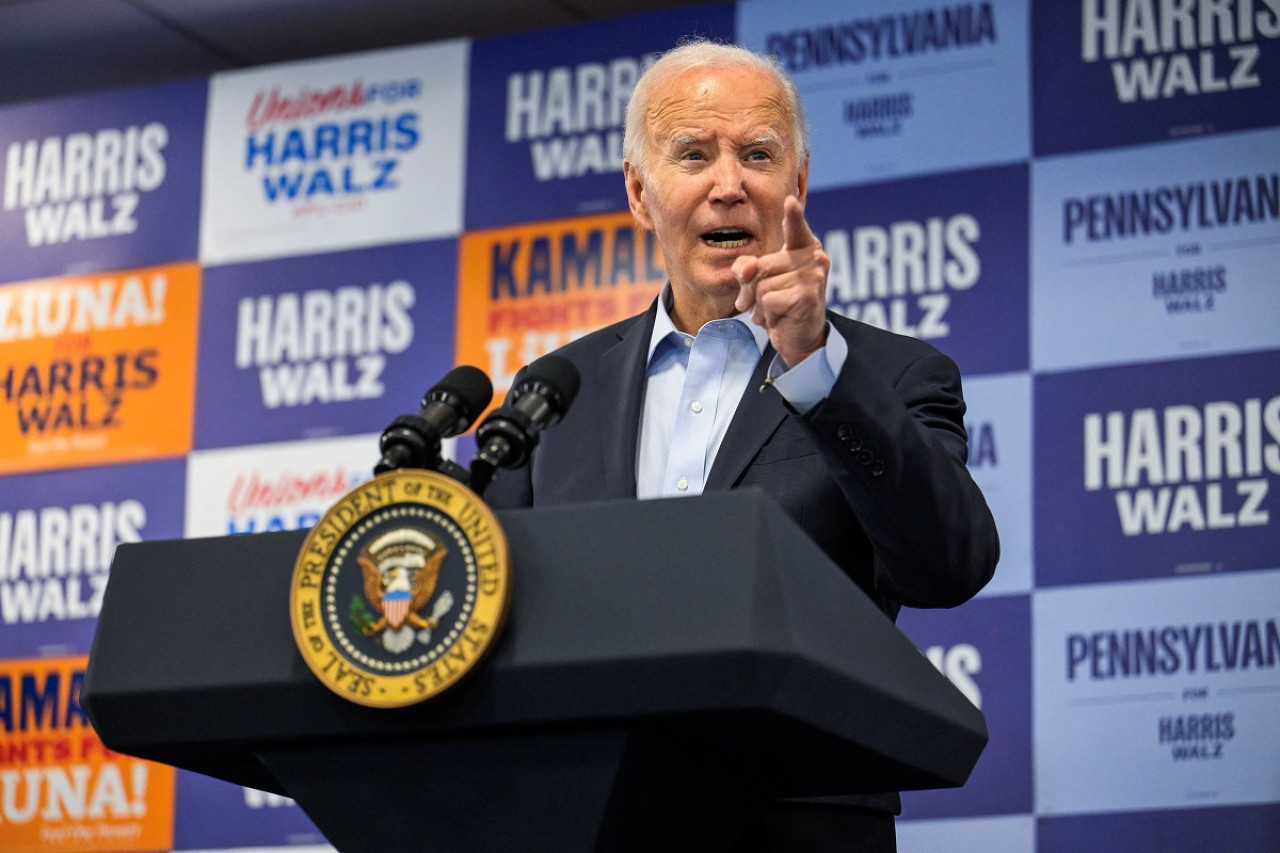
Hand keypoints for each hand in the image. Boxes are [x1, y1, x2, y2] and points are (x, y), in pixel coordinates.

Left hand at [732, 196, 829, 366]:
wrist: (799, 337)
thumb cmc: (780, 303)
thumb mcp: (758, 281)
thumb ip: (746, 269)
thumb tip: (748, 269)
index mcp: (804, 247)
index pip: (796, 228)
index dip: (793, 215)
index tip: (789, 200)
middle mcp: (813, 258)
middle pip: (762, 265)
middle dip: (753, 289)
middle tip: (766, 302)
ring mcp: (813, 277)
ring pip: (762, 284)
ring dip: (761, 305)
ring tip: (775, 310)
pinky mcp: (807, 296)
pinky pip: (768, 300)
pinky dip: (768, 314)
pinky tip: (781, 318)